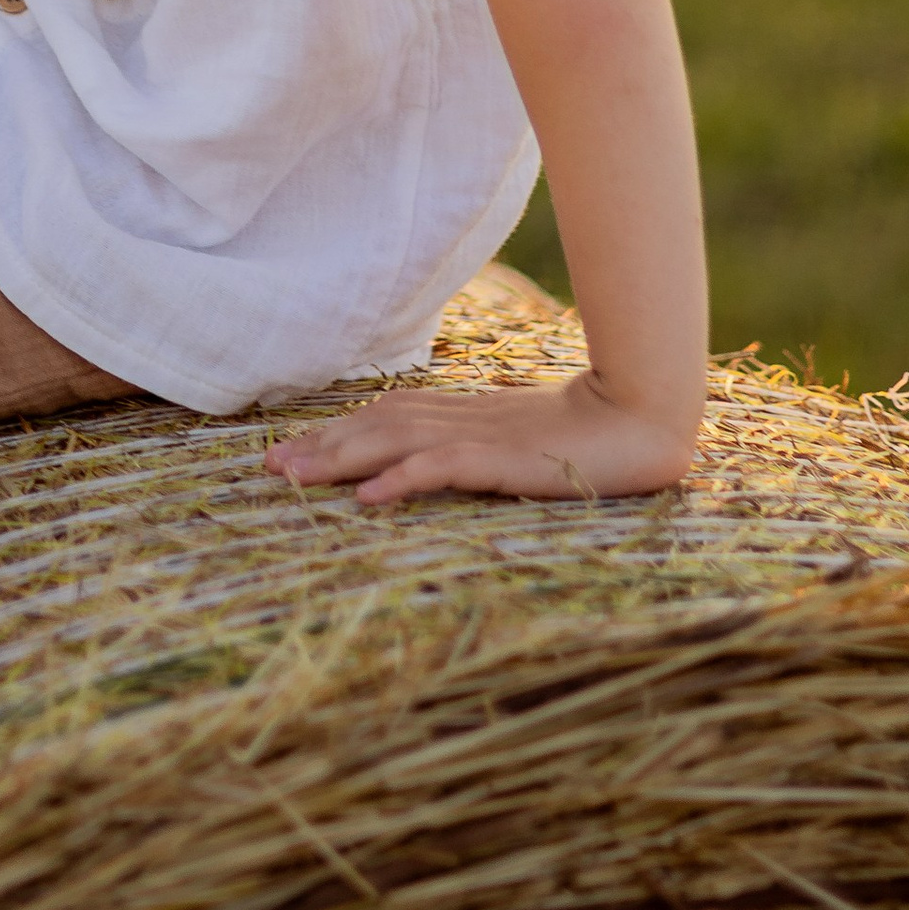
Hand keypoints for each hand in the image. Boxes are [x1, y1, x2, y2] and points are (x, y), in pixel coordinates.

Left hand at [263, 371, 695, 508]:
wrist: (640, 419)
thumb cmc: (583, 437)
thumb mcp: (514, 440)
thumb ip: (472, 446)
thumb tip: (420, 464)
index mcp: (463, 414)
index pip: (385, 416)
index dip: (334, 431)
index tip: (286, 452)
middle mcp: (462, 419)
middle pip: (376, 426)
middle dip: (320, 447)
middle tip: (269, 468)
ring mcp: (483, 436)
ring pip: (396, 442)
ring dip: (342, 459)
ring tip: (296, 479)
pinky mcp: (506, 459)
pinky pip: (446, 467)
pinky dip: (404, 478)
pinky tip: (371, 496)